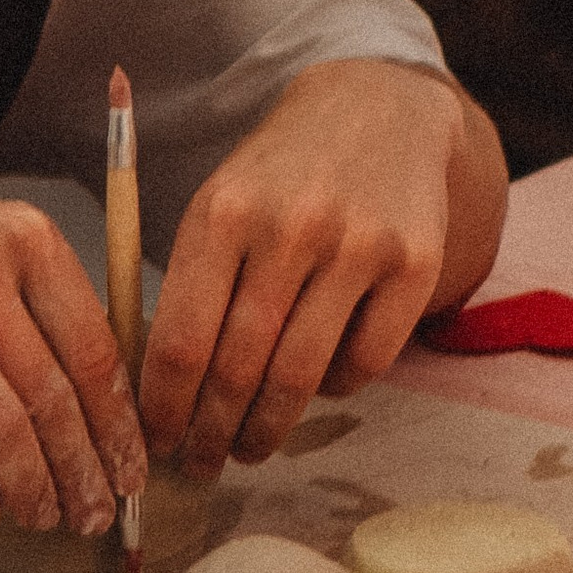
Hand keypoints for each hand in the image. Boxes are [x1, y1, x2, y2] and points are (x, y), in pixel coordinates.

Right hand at [0, 183, 146, 536]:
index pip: (94, 346)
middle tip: (95, 513)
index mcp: (22, 233)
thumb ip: (41, 302)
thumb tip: (111, 400)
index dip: (119, 422)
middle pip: (52, 392)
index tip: (133, 468)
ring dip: (30, 485)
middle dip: (82, 468)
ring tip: (42, 517)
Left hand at [137, 61, 482, 479]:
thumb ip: (190, 289)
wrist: (379, 110)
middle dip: (213, 432)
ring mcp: (360, 245)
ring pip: (302, 377)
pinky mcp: (415, 264)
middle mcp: (291, 226)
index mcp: (223, 212)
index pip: (181, 340)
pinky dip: (332, 390)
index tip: (157, 441)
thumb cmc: (281, 175)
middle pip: (239, 368)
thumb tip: (162, 400)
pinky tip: (315, 385)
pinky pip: (364, 363)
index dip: (165, 408)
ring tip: (250, 447)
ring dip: (268, 430)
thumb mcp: (219, 205)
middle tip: (202, 462)